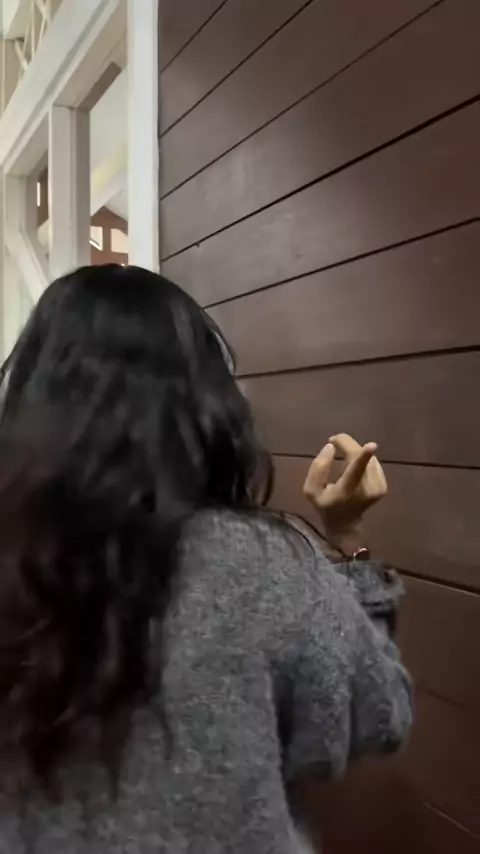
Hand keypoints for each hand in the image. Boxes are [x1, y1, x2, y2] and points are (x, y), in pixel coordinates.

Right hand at [303, 433, 386, 555]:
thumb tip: (331, 446)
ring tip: (342, 464)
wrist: (344, 524)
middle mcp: (366, 489)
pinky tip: (354, 470)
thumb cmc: (325, 505)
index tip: (372, 445)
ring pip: (367, 457)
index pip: (355, 471)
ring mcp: (378, 488)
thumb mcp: (311, 491)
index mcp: (346, 490)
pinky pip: (373, 462)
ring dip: (354, 453)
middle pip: (360, 457)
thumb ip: (317, 468)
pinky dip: (362, 461)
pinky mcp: (383, 486)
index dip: (363, 456)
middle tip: (333, 441)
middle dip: (347, 444)